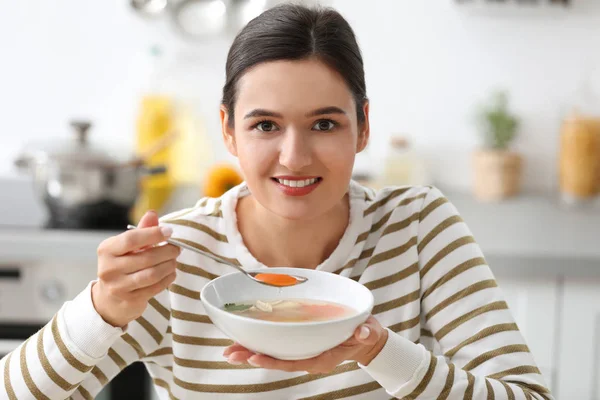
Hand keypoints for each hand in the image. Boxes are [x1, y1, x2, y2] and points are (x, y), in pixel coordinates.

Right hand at [91, 210, 179, 327]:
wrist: (110, 297)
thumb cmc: (122, 264)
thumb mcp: (128, 246)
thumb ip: (142, 230)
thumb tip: (152, 214)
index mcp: (107, 249)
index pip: (131, 239)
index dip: (153, 234)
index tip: (169, 231)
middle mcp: (108, 268)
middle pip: (145, 257)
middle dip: (167, 251)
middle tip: (177, 248)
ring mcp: (118, 286)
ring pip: (152, 274)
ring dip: (169, 265)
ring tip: (174, 260)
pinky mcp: (129, 299)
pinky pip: (155, 288)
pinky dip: (167, 279)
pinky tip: (171, 273)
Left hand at [223, 316, 387, 373]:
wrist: (366, 338)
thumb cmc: (366, 333)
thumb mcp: (369, 331)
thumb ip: (367, 332)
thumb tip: (365, 331)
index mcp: (323, 357)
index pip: (294, 362)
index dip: (273, 361)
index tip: (253, 356)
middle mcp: (309, 357)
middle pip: (277, 359)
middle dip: (252, 356)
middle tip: (229, 353)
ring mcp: (303, 351)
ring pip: (274, 353)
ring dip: (251, 350)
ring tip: (229, 349)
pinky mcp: (300, 343)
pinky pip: (278, 345)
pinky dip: (261, 341)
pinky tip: (246, 338)